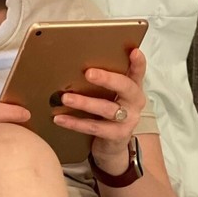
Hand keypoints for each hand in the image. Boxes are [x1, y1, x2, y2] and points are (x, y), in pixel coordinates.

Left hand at [53, 48, 147, 171]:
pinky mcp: (117, 135)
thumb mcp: (110, 94)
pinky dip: (75, 123)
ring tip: (65, 98)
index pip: (138, 72)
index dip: (138, 62)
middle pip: (125, 87)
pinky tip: (60, 118)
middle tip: (88, 73)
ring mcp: (128, 120)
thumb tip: (75, 63)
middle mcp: (134, 102)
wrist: (113, 145)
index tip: (134, 52)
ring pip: (107, 109)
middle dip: (107, 79)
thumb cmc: (108, 110)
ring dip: (84, 103)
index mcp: (133, 87)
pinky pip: (94, 127)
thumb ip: (103, 80)